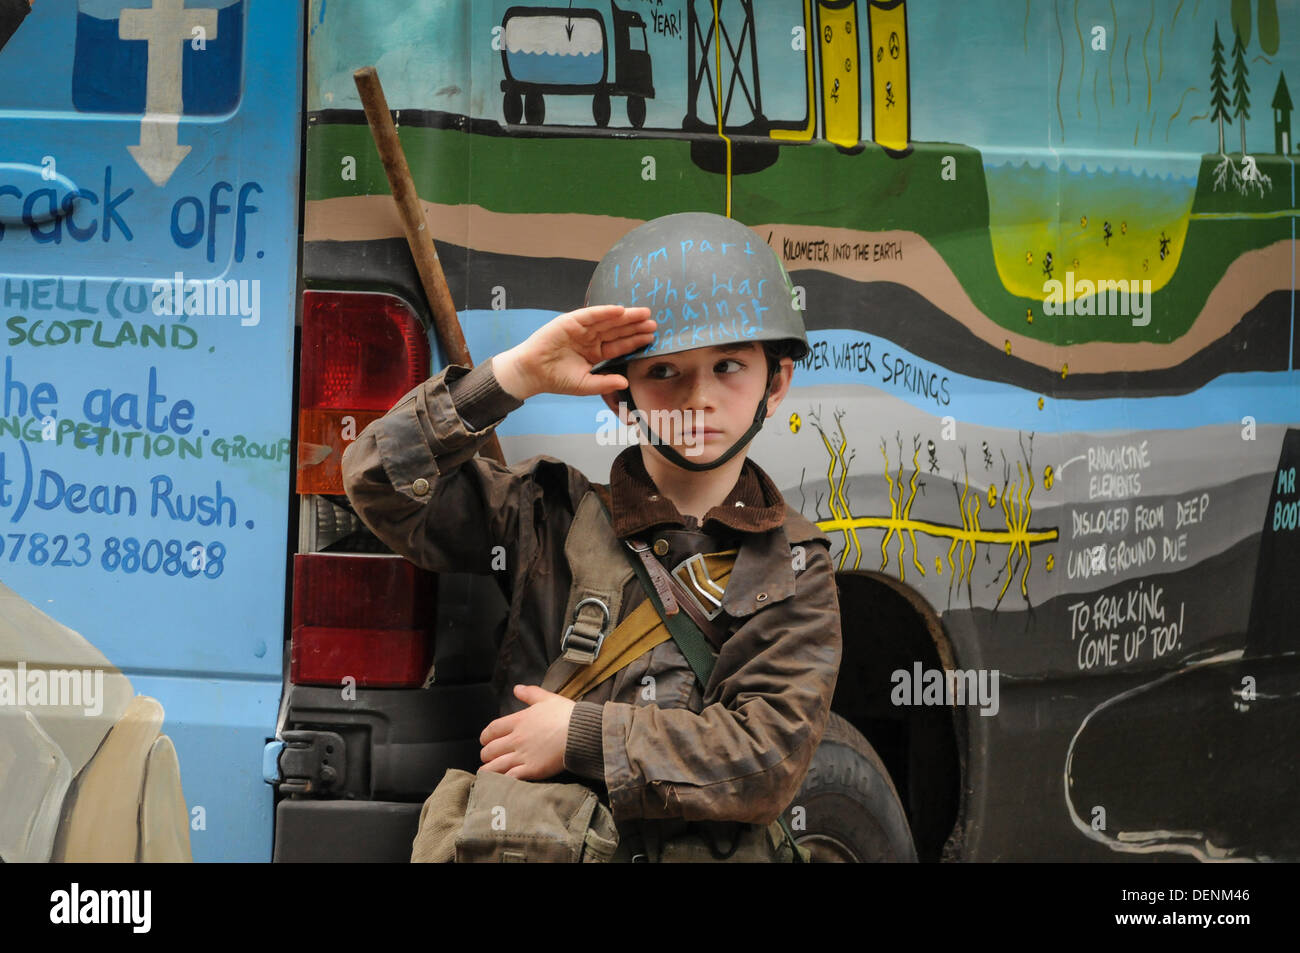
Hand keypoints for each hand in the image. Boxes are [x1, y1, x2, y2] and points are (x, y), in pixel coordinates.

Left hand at [478, 684, 576, 779]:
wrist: (581, 732)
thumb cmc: (566, 714)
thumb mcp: (548, 698)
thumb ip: (530, 693)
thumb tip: (517, 688)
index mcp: (519, 721)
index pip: (492, 729)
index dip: (485, 736)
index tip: (485, 741)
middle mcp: (516, 739)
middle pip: (490, 749)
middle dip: (486, 755)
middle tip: (487, 758)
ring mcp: (523, 756)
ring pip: (496, 766)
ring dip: (488, 770)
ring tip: (486, 774)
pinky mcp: (532, 770)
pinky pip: (510, 778)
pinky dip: (502, 781)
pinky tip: (500, 783)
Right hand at [492, 305, 654, 399]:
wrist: (532, 373)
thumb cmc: (556, 379)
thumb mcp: (585, 385)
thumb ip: (606, 383)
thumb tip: (626, 382)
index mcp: (595, 353)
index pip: (619, 346)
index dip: (635, 341)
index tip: (652, 338)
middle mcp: (590, 339)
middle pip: (617, 331)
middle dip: (635, 327)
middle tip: (654, 322)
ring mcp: (581, 329)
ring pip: (608, 321)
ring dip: (625, 317)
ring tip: (643, 314)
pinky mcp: (570, 321)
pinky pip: (591, 315)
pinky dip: (604, 312)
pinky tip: (620, 311)